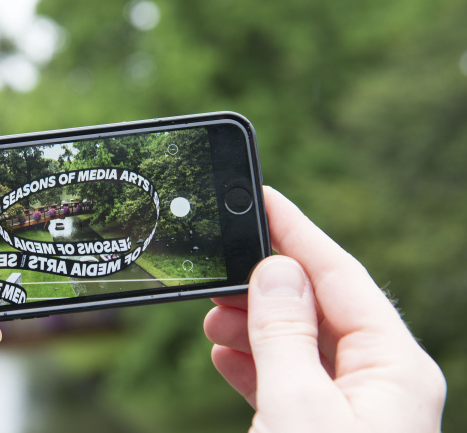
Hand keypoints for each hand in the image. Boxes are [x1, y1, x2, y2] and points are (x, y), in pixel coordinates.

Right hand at [204, 187, 445, 432]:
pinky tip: (226, 354)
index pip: (341, 276)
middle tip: (218, 272)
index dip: (297, 231)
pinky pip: (292, 379)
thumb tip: (277, 270)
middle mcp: (383, 382)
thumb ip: (284, 333)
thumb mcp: (297, 405)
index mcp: (395, 368)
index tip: (261, 198)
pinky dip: (256, 363)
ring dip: (254, 326)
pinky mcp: (327, 428)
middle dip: (264, 287)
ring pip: (302, 343)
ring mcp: (357, 408)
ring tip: (214, 319)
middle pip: (320, 306)